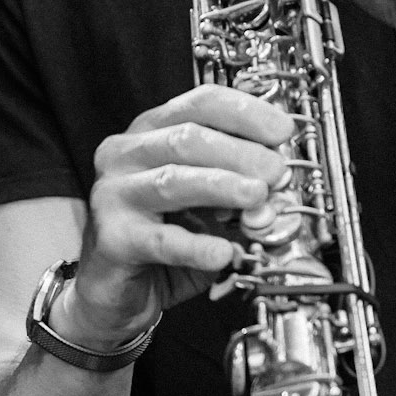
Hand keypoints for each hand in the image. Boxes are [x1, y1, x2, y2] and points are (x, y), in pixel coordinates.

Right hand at [58, 83, 295, 349]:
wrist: (116, 291)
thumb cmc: (164, 236)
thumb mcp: (209, 204)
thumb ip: (240, 188)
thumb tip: (280, 183)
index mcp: (152, 132)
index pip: (200, 104)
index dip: (245, 113)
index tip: (282, 130)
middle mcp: (127, 155)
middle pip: (187, 138)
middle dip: (241, 153)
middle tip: (276, 172)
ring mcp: (115, 194)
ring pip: (173, 180)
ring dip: (223, 186)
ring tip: (257, 198)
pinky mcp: (113, 238)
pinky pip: (161, 239)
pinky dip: (197, 245)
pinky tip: (224, 251)